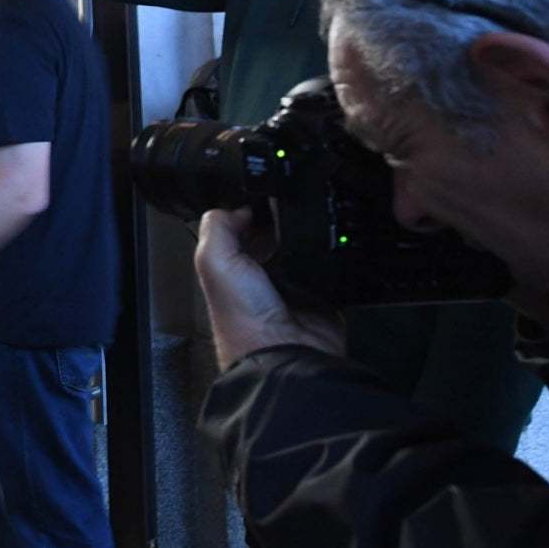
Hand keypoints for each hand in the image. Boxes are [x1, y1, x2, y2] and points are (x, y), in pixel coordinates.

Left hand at [194, 208, 344, 368]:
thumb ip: (217, 228)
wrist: (288, 353)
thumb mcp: (214, 262)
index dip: (253, 211)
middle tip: (295, 206)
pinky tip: (333, 243)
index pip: (243, 230)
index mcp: (233, 269)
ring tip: (315, 221)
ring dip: (312, 236)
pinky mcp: (325, 296)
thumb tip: (240, 208)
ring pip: (307, 248)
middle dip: (286, 222)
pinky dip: (334, 255)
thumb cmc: (245, 316)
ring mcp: (296, 287)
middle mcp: (264, 278)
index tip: (267, 193)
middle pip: (278, 236)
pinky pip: (334, 266)